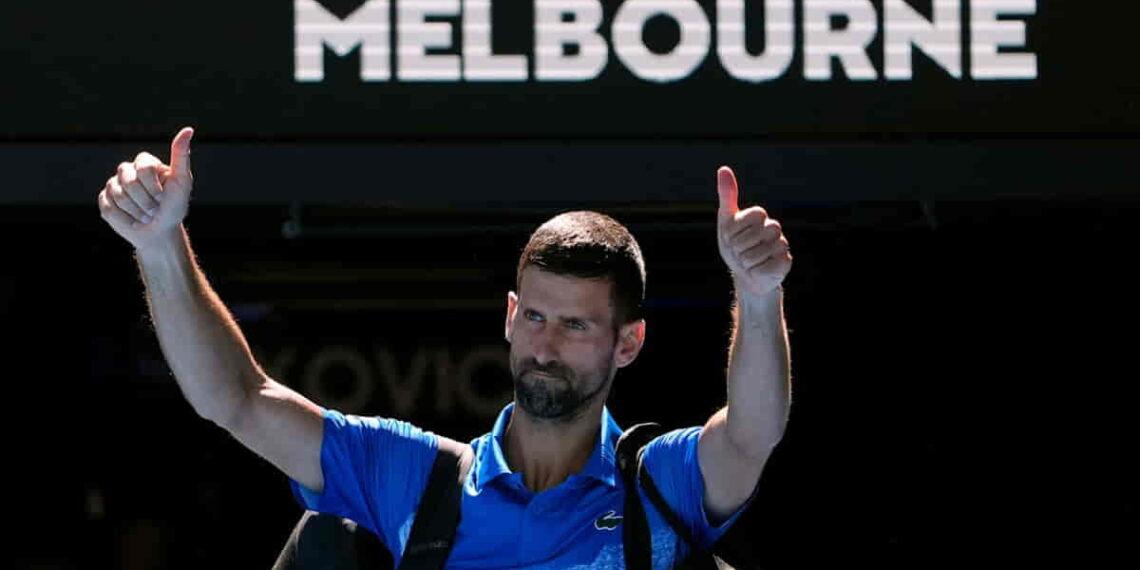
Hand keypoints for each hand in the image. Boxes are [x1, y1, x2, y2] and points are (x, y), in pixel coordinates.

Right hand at [97, 127, 194, 251]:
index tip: (164, 197)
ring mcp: (114, 185)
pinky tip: (132, 219)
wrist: (160, 232)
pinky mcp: (104, 200)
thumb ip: (181, 156)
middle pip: (129, 182)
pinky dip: (124, 218)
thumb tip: (188, 130)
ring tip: (146, 215)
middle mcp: (127, 171)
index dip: (154, 186)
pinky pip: (108, 206)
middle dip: (146, 201)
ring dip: (137, 211)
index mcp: (145, 163)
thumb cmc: (174, 207)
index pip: (143, 167)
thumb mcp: (182, 182)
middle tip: (155, 209)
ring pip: (118, 195)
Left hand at [716, 166, 791, 298]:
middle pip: (755, 235)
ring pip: (757, 254)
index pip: (753, 214)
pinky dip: (755, 272)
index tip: (732, 235)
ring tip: (748, 262)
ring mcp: (782, 246)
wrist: (744, 274)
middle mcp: (774, 228)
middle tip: (739, 251)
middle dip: (739, 247)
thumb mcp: (726, 221)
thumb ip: (727, 196)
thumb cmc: (734, 246)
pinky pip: (765, 268)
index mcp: (760, 216)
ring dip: (746, 262)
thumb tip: (723, 168)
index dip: (736, 229)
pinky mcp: (785, 263)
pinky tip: (758, 270)